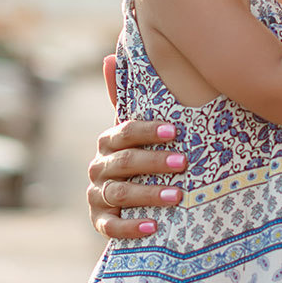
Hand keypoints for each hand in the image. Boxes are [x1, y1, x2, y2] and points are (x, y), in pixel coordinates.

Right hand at [86, 84, 185, 241]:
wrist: (127, 202)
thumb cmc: (140, 159)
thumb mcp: (137, 132)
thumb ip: (126, 98)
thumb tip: (109, 55)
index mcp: (108, 142)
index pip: (124, 132)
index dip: (148, 131)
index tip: (175, 131)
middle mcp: (98, 167)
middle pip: (124, 163)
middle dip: (154, 162)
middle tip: (184, 163)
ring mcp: (97, 195)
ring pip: (119, 194)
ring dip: (148, 194)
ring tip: (178, 196)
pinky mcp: (99, 222)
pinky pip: (111, 227)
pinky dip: (131, 227)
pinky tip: (153, 226)